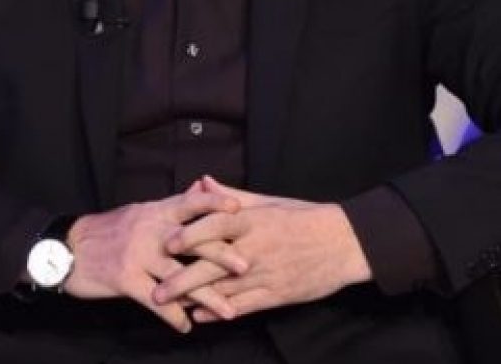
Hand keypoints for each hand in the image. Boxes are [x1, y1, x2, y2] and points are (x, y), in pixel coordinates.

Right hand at [62, 184, 248, 331]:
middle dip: (220, 254)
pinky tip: (186, 326)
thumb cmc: (109, 230)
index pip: (190, 202)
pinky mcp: (125, 279)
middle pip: (191, 240)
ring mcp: (137, 255)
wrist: (66, 247)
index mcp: (156, 211)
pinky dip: (172, 316)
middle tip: (246, 265)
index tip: (239, 209)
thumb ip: (173, 205)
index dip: (214, 203)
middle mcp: (150, 230)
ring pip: (178, 276)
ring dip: (205, 295)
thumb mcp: (141, 211)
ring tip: (228, 311)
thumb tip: (203, 188)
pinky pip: (154, 302)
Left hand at [153, 176, 371, 321]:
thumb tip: (203, 182)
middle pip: (213, 266)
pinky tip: (200, 317)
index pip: (216, 225)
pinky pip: (243, 306)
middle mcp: (256, 249)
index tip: (167, 243)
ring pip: (224, 291)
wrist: (344, 243)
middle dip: (182, 280)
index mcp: (254, 221)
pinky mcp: (277, 295)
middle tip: (156, 291)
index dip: (190, 234)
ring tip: (170, 308)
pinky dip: (219, 313)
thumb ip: (233, 195)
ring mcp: (266, 275)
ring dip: (195, 301)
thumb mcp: (269, 202)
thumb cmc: (304, 217)